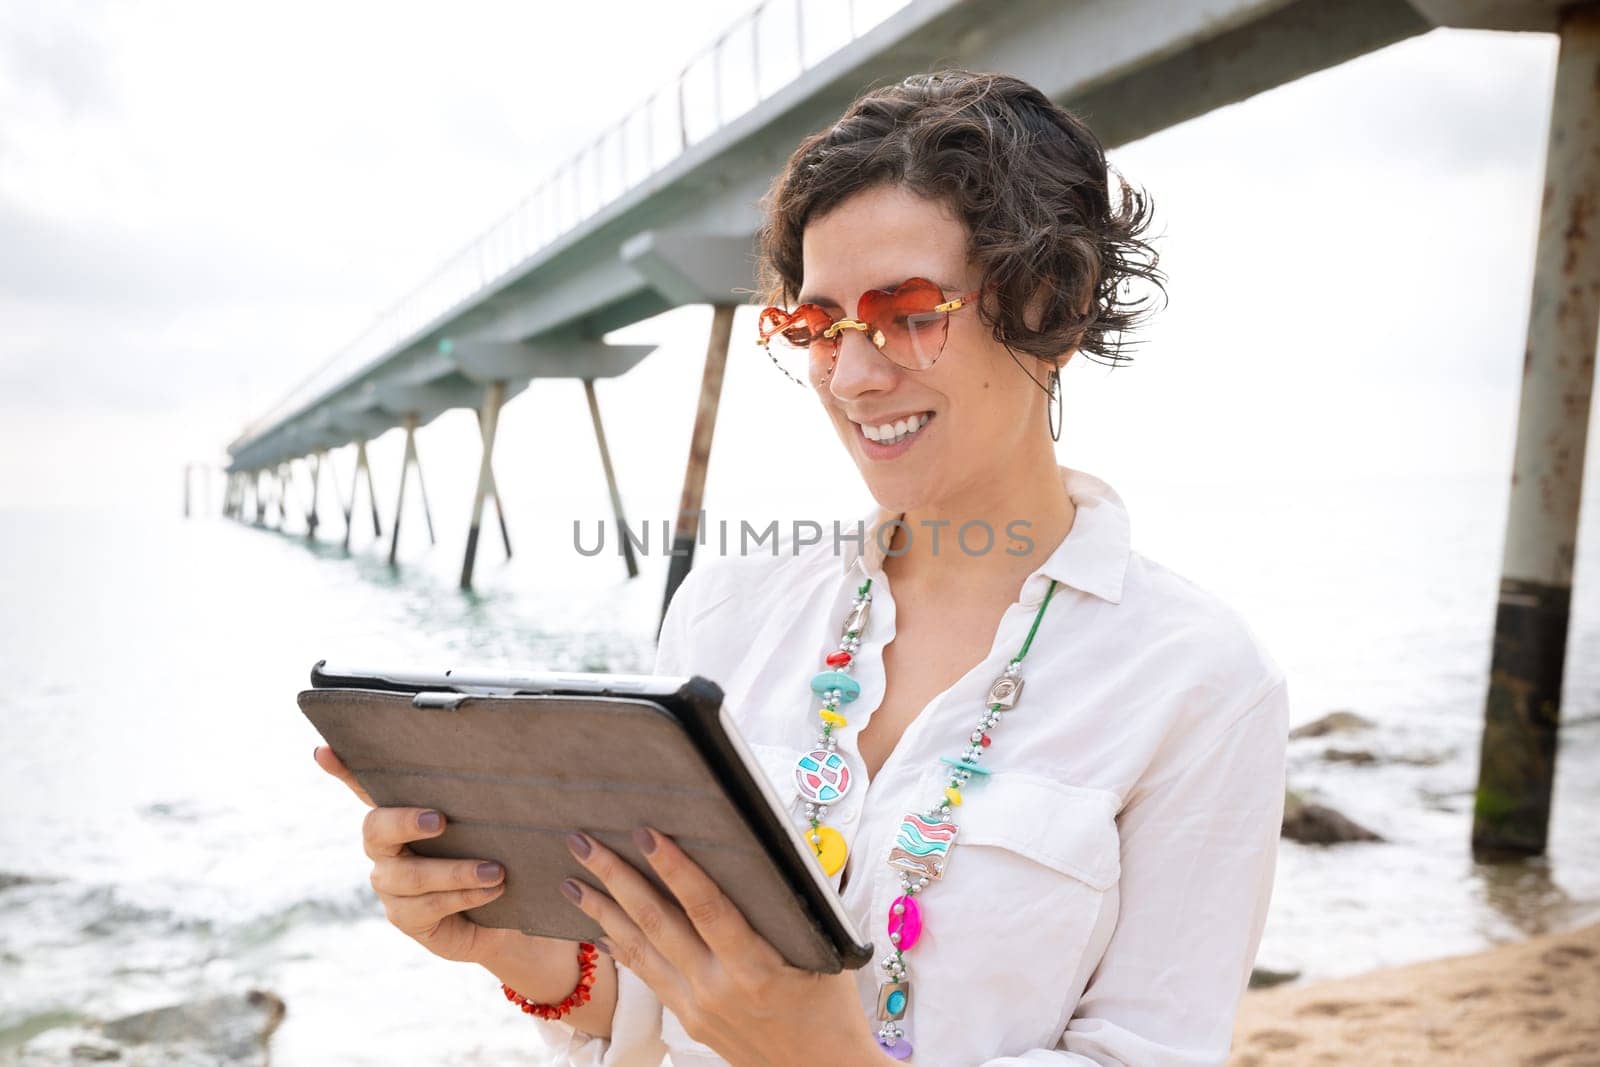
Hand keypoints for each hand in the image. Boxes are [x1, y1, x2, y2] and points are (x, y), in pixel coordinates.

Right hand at [313, 743, 528, 965]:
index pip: (365, 787)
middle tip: (440, 819)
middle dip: (405, 822)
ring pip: (410, 875)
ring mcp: (390, 885)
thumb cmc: (492, 856)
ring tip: (495, 871)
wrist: (501, 915)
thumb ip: (477, 800)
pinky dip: (464, 896)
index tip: (324, 751)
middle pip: (376, 828)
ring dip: (456, 871)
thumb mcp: (486, 825)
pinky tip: (493, 890)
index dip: (343, 771)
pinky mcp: (405, 917)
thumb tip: (501, 762)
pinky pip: (428, 906)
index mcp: (401, 816)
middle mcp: (385, 849)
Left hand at [562, 826, 883, 1065]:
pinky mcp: (688, 1018)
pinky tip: (599, 927)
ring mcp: (697, 1006)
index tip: (646, 834)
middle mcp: (717, 988)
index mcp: (755, 968)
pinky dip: (621, 947)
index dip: (675, 868)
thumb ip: (792, 906)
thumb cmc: (830, 1009)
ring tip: (573, 881)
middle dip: (617, 879)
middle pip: (657, 923)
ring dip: (604, 912)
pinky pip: (647, 976)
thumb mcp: (825, 952)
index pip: (706, 908)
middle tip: (584, 842)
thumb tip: (770, 853)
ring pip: (641, 950)